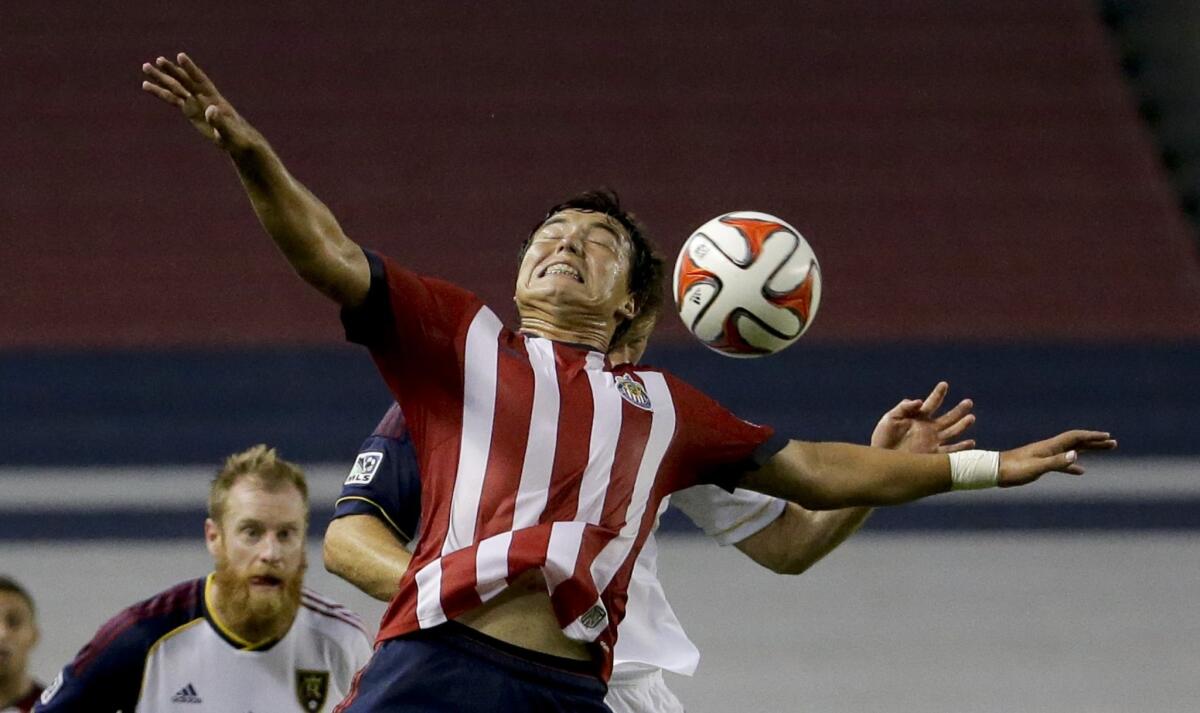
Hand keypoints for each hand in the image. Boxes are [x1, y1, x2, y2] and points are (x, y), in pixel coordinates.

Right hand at [141, 53, 260, 153]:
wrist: (240, 141)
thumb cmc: (238, 138)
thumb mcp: (228, 132)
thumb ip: (219, 121)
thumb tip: (210, 110)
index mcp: (214, 99)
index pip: (200, 80)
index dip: (190, 69)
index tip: (180, 56)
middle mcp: (203, 97)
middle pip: (185, 81)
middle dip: (172, 71)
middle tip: (158, 60)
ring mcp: (195, 103)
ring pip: (175, 88)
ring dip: (161, 78)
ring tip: (145, 67)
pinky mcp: (190, 111)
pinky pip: (172, 99)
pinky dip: (160, 92)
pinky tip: (146, 86)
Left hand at [870, 381, 974, 453]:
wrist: (881, 458)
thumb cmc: (883, 438)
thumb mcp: (890, 418)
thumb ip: (904, 408)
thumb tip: (920, 401)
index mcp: (918, 417)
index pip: (932, 403)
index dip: (938, 394)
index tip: (944, 384)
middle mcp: (928, 428)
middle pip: (947, 417)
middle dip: (958, 410)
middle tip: (968, 402)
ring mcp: (932, 441)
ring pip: (952, 432)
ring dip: (962, 425)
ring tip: (971, 418)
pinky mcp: (932, 455)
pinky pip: (950, 451)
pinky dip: (961, 448)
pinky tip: (971, 443)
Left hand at [998, 430, 1116, 486]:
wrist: (994, 471)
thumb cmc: (1013, 470)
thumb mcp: (1036, 468)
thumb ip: (1056, 462)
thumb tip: (1076, 456)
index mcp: (1050, 446)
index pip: (1075, 437)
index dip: (1092, 437)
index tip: (1108, 437)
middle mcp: (1050, 447)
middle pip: (1077, 441)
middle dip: (1095, 442)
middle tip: (1113, 443)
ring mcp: (1045, 455)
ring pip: (1072, 450)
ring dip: (1089, 450)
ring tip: (1105, 450)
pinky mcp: (1040, 464)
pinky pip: (1062, 463)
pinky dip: (1073, 465)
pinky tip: (1081, 471)